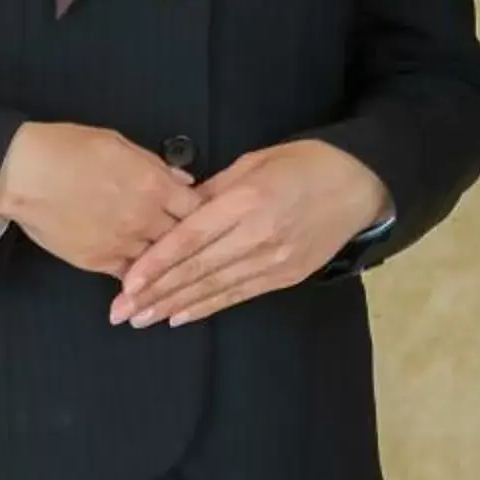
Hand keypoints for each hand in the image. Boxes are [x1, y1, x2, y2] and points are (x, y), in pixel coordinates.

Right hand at [0, 122, 201, 277]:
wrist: (24, 175)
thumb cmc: (68, 149)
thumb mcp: (119, 144)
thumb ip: (155, 165)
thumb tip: (183, 179)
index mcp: (153, 184)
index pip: (197, 208)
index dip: (201, 211)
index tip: (199, 213)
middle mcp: (144, 218)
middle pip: (182, 239)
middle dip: (185, 237)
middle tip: (187, 239)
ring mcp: (122, 243)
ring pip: (158, 261)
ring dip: (162, 258)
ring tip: (166, 258)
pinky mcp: (98, 262)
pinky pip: (129, 275)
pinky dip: (138, 275)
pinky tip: (143, 274)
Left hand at [109, 141, 392, 328]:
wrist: (358, 185)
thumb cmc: (303, 163)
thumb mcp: (255, 161)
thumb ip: (214, 189)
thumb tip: (177, 210)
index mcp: (249, 200)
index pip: (192, 237)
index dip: (158, 261)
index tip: (127, 280)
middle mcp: (259, 235)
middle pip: (198, 268)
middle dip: (156, 292)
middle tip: (121, 312)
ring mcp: (274, 260)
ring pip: (215, 287)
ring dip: (175, 305)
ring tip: (142, 318)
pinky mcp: (285, 276)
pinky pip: (238, 294)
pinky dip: (207, 306)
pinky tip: (180, 316)